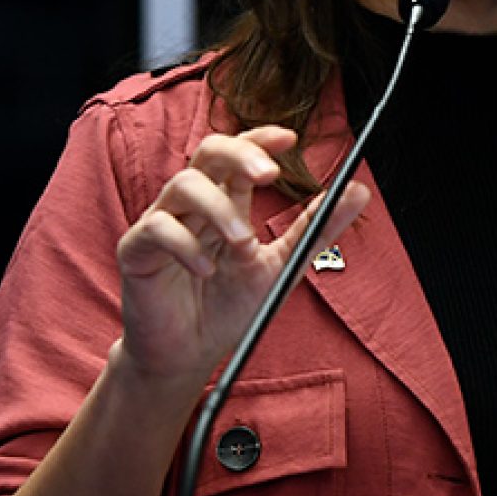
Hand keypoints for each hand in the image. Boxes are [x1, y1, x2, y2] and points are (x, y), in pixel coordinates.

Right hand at [114, 126, 368, 390]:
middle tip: (269, 175)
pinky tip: (207, 269)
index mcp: (226, 202)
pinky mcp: (137, 250)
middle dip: (239, 155)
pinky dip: (185, 244)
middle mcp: (193, 205)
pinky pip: (156, 228)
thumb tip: (359, 191)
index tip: (290, 140)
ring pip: (183, 185)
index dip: (260, 139)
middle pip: (208, 152)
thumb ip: (315, 229)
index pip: (240, 153)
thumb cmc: (230, 308)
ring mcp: (163, 223)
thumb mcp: (283, 266)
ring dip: (219, 210)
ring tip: (243, 244)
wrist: (190, 356)